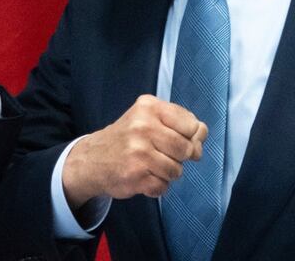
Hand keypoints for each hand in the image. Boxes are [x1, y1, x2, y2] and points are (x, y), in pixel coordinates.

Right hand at [62, 95, 207, 208]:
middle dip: (180, 157)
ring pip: (176, 170)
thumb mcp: (149, 118)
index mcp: (149, 107)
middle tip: (163, 154)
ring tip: (150, 165)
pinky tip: (143, 176)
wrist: (93, 159)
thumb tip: (202, 136)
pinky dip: (157, 186)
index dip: (192, 137)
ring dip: (167, 173)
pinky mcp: (134, 175)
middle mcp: (142, 126)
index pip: (192, 125)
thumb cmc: (128, 137)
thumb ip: (179, 123)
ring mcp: (137, 152)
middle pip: (186, 149)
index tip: (180, 139)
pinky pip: (163, 186)